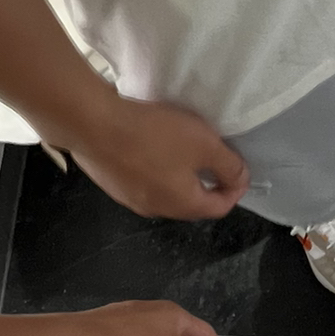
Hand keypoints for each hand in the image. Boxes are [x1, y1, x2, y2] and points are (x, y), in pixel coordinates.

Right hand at [63, 92, 250, 220]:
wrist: (93, 125)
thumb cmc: (154, 136)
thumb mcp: (205, 145)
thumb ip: (228, 165)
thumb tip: (240, 180)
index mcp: (183, 205)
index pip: (219, 208)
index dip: (235, 190)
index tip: (241, 170)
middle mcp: (156, 210)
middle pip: (191, 202)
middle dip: (207, 184)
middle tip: (215, 158)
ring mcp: (129, 199)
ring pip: (165, 192)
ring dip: (179, 176)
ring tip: (183, 150)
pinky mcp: (111, 184)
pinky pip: (143, 181)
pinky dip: (155, 170)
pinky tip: (151, 147)